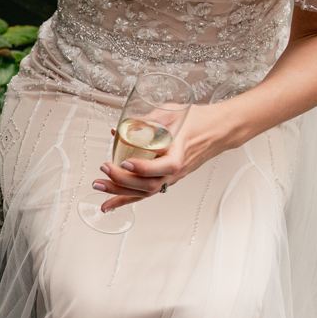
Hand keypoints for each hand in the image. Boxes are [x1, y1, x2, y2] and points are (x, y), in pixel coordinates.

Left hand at [92, 104, 230, 210]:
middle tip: (104, 168)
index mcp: (181, 153)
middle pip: (149, 184)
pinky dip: (124, 200)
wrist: (218, 130)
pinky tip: (108, 205)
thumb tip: (121, 128)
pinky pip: (145, 193)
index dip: (144, 168)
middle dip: (122, 180)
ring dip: (119, 191)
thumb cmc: (198, 120)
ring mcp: (170, 178)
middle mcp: (176, 170)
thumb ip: (148, 119)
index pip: (164, 166)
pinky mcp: (165, 179)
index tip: (126, 163)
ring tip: (98, 186)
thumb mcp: (173, 111)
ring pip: (144, 192)